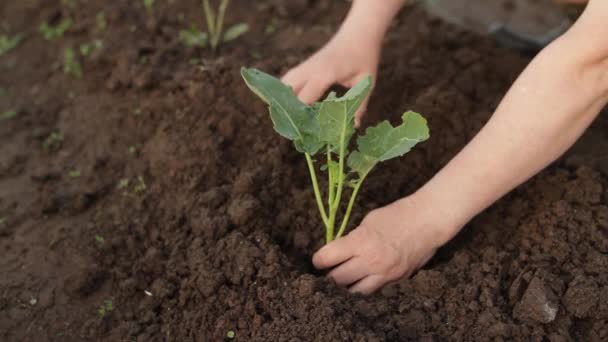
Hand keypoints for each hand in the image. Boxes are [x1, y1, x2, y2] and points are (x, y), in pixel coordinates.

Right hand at [281, 28, 379, 125]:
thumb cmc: (364, 56)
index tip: (304, 134)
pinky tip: (290, 106)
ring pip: (283, 85)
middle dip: (288, 112)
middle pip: (287, 93)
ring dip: (283, 101)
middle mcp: (310, 69)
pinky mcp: (304, 65)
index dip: (301, 118)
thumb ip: (359, 105)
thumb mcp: (366, 82)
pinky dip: (285, 93)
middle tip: (294, 131)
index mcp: (324, 74)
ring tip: (289, 120)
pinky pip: (288, 80)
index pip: (303, 100)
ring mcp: (305, 66)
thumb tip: (353, 127)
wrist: (358, 32)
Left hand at [312, 195, 457, 293]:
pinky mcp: (396, 281)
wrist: (428, 221)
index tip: (318, 260)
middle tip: (329, 270)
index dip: (318, 260)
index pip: (327, 258)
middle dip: (330, 275)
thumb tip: (337, 252)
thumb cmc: (397, 215)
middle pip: (337, 279)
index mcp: (361, 241)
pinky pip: (373, 291)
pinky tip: (361, 281)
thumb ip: (352, 239)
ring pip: (354, 292)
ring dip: (346, 286)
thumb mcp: (368, 221)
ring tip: (344, 278)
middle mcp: (371, 261)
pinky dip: (364, 287)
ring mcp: (385, 274)